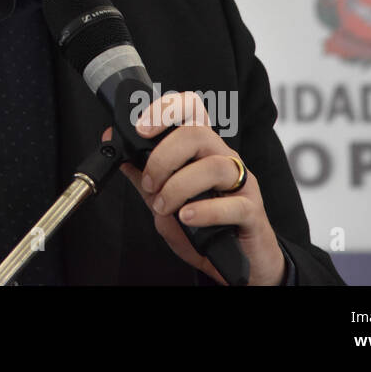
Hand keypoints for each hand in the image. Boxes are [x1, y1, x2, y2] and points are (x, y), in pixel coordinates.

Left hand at [103, 90, 285, 285]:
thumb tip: (118, 152)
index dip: (165, 110)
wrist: (236, 262)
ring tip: (165, 207)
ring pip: (214, 166)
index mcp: (201, 149)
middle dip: (164, 157)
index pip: (190, 109)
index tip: (141, 129)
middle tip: (151, 183)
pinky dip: (205, 211)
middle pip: (197, 133)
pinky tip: (188, 218)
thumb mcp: (164, 198)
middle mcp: (223, 158)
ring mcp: (241, 182)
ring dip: (179, 187)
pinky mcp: (252, 211)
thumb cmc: (202, 225)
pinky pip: (232, 204)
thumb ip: (144, 176)